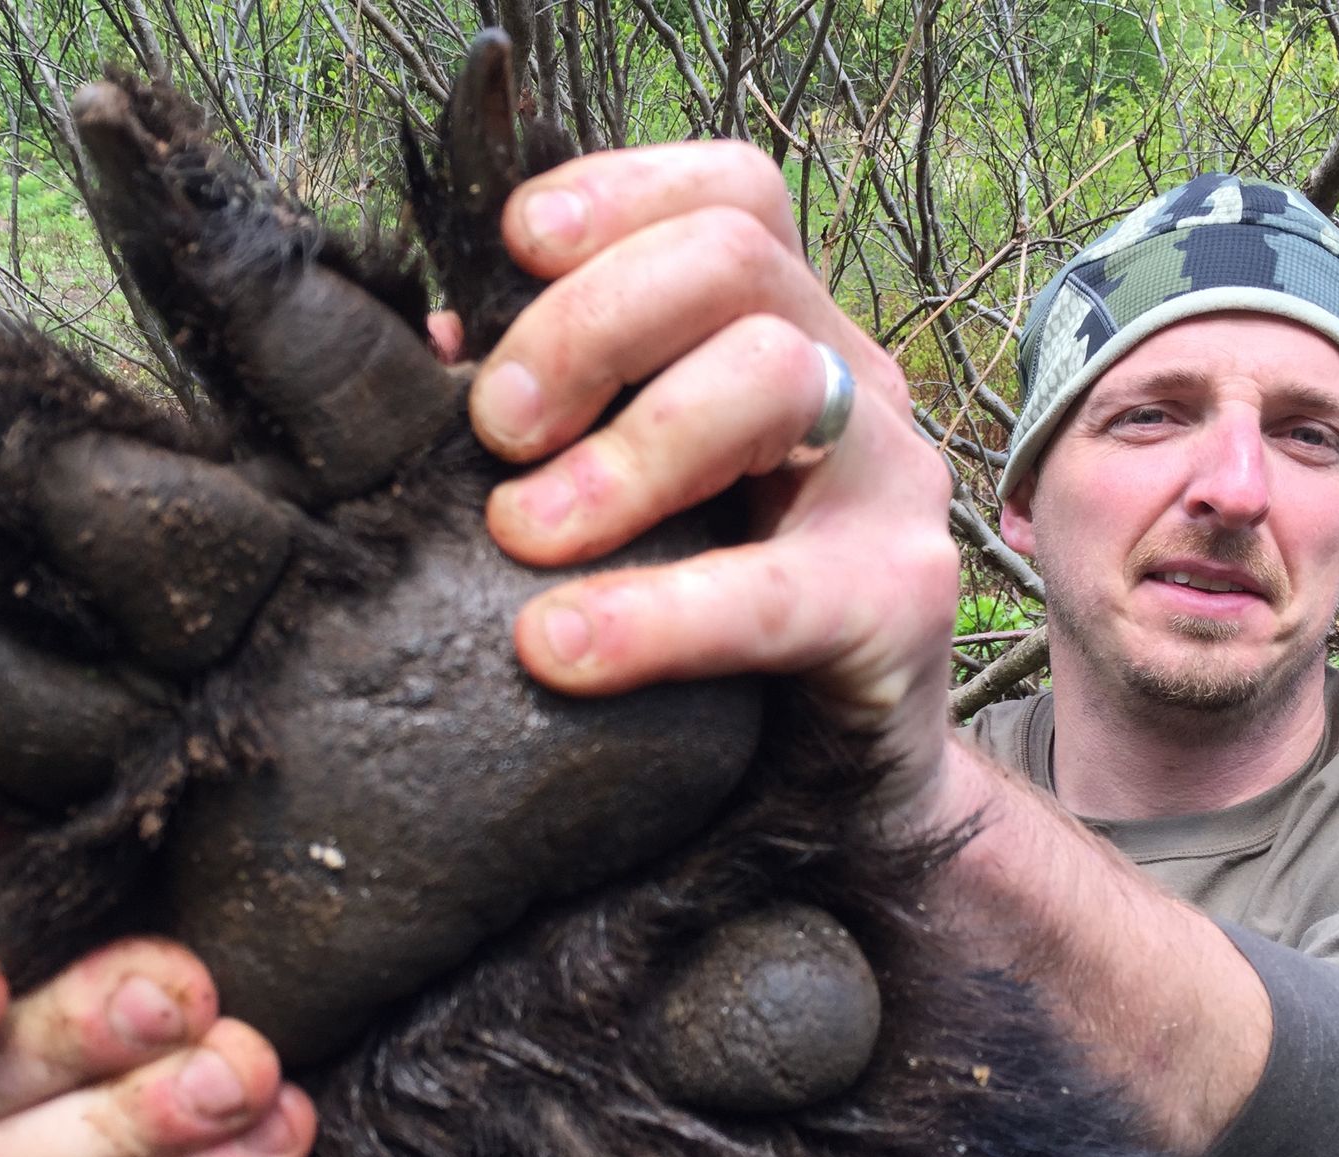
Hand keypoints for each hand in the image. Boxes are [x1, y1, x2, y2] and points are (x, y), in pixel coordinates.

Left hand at [473, 141, 958, 794]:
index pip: (732, 194)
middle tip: (496, 430)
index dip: (618, 192)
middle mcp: (852, 381)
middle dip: (588, 323)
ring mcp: (890, 480)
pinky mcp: (901, 598)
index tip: (510, 250)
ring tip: (523, 536)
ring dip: (625, 452)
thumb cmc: (708, 624)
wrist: (828, 783)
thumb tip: (438, 349)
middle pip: (735, 257)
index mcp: (788, 331)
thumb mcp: (633, 497)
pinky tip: (559, 649)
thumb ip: (558, 416)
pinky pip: (776, 589)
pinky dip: (655, 615)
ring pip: (774, 375)